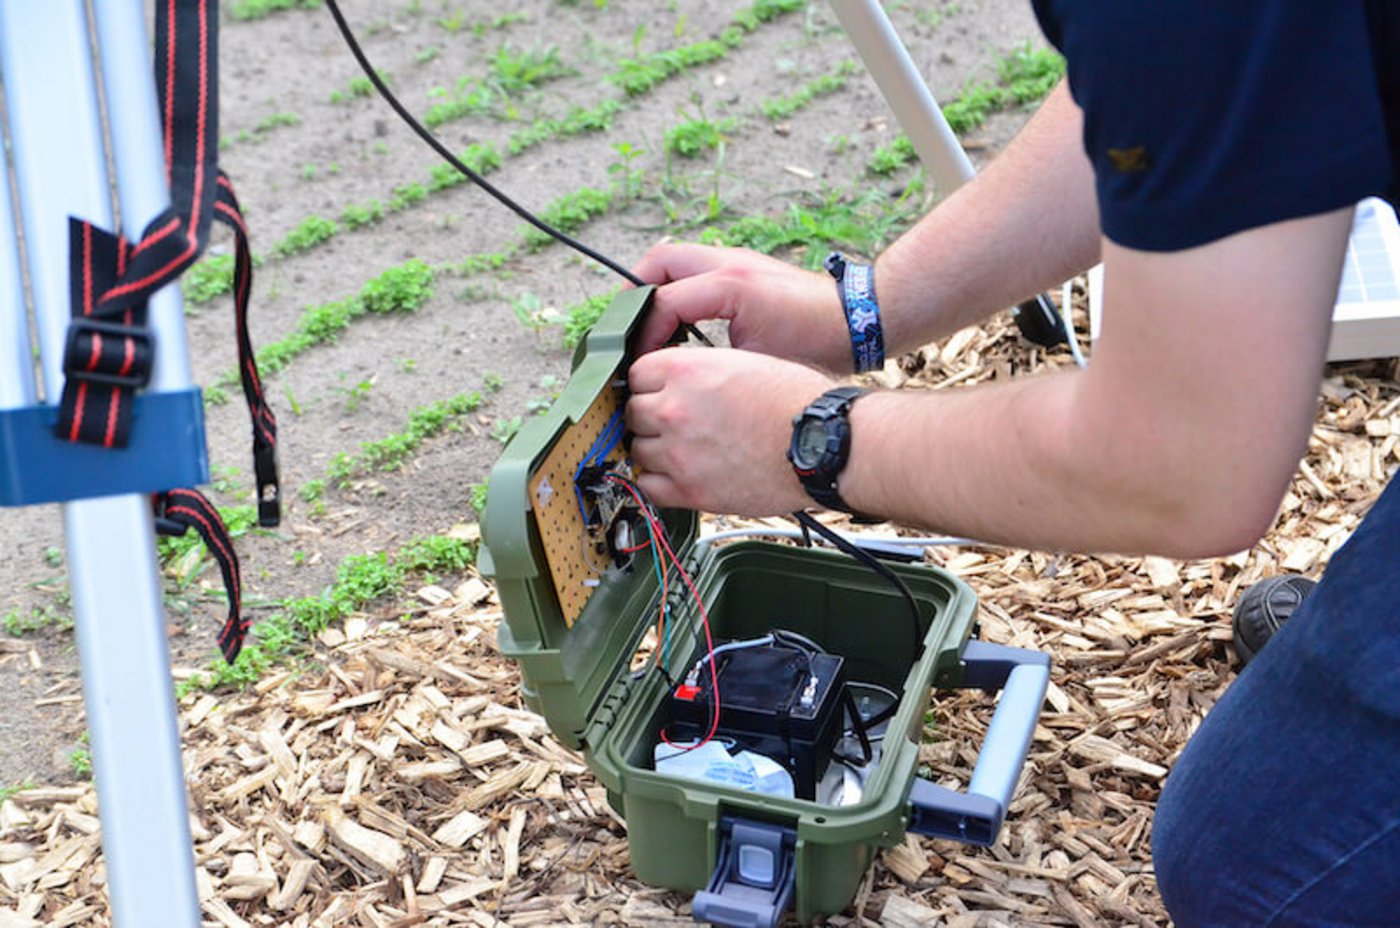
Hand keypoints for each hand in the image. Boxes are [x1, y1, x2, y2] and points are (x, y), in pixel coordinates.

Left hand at [626, 347, 835, 514]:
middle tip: (676, 423)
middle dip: (651, 416)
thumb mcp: (743, 362)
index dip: (652, 384)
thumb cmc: (797, 402)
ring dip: (654, 449)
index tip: (661, 393)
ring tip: (683, 449)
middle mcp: (674, 409)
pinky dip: (658, 482)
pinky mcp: (689, 490)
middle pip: (632, 412)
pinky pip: (647, 487)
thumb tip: (675, 383)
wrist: (822, 443)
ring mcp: (677, 453)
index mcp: (686, 370)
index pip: (637, 374)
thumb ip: (700, 372)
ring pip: (637, 450)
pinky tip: (678, 474)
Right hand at [632, 243, 853, 371]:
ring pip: (674, 259)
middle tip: (626, 330)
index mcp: (730, 285)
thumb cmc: (817, 344)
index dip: (644, 336)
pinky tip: (679, 321)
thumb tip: (675, 375)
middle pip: (658, 261)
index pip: (663, 303)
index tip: (640, 364)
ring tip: (646, 326)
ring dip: (655, 287)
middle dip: (634, 294)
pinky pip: (694, 266)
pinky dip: (677, 287)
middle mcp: (729, 262)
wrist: (858, 319)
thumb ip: (714, 364)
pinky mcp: (743, 264)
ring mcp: (736, 258)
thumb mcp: (760, 363)